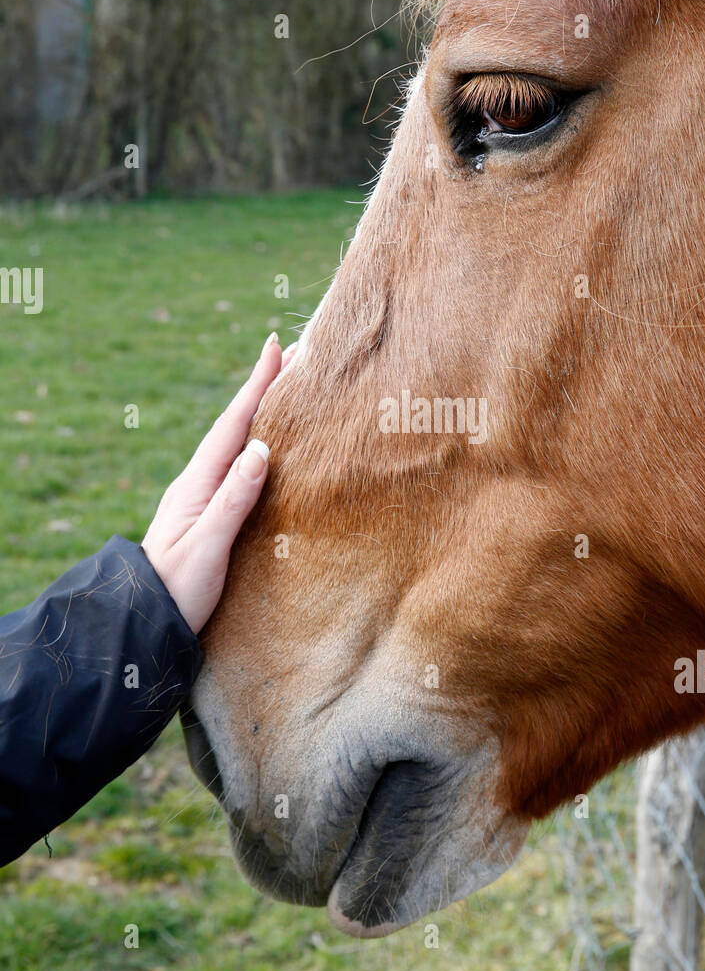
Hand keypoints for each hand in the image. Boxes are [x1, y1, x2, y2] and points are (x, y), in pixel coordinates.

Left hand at [142, 333, 292, 633]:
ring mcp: (201, 498)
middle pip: (236, 425)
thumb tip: (260, 447)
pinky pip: (237, 467)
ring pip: (236, 444)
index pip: (233, 424)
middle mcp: (198, 483)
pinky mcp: (207, 515)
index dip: (257, 384)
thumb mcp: (207, 547)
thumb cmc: (177, 590)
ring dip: (260, 414)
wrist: (143, 624)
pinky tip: (267, 447)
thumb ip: (233, 499)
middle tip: (295, 354)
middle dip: (264, 388)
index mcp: (197, 484)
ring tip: (287, 390)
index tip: (278, 346)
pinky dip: (256, 446)